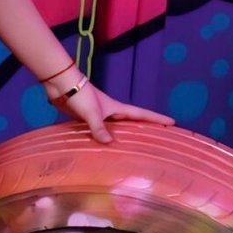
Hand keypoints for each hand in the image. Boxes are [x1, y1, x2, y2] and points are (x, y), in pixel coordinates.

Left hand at [44, 72, 174, 143]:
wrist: (60, 85)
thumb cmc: (80, 95)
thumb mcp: (92, 112)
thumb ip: (99, 128)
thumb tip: (109, 143)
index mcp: (116, 108)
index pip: (141, 114)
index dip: (156, 118)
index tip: (172, 122)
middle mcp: (110, 111)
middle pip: (132, 121)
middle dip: (144, 128)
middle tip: (157, 137)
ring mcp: (98, 114)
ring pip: (115, 127)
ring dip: (124, 134)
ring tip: (133, 148)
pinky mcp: (86, 117)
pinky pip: (100, 130)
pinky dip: (104, 137)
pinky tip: (102, 146)